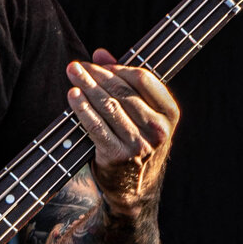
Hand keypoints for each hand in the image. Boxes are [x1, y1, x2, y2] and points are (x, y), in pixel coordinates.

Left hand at [67, 49, 178, 212]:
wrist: (135, 190)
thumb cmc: (138, 144)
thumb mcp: (143, 115)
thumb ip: (125, 83)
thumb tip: (101, 53)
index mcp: (170, 114)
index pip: (143, 79)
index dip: (119, 68)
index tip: (100, 63)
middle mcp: (157, 129)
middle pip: (122, 91)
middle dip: (97, 75)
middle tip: (78, 65)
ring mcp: (138, 144)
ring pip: (108, 106)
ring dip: (87, 86)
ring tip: (73, 73)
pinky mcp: (117, 155)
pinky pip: (96, 126)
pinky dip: (82, 109)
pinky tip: (73, 96)